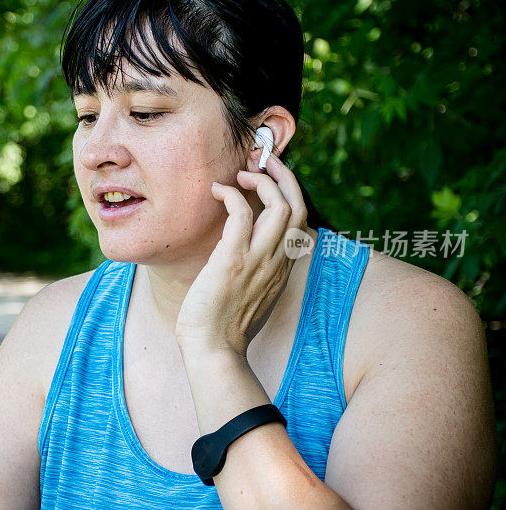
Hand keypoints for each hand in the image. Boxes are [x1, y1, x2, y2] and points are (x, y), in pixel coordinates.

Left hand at [175, 154, 307, 355]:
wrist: (213, 351)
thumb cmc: (223, 326)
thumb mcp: (250, 295)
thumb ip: (255, 273)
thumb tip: (242, 257)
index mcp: (282, 268)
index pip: (300, 221)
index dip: (290, 194)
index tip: (271, 181)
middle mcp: (277, 261)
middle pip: (298, 206)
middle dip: (284, 176)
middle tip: (263, 162)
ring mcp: (258, 260)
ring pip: (279, 205)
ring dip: (262, 180)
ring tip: (241, 173)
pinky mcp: (233, 259)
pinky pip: (242, 212)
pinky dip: (231, 194)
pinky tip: (216, 191)